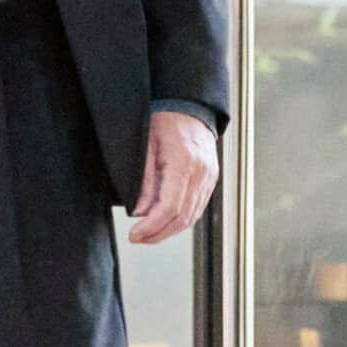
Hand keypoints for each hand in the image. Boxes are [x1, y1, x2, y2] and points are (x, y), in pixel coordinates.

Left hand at [127, 108, 218, 243]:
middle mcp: (201, 173)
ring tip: (148, 235)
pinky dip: (181, 220)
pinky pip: (198, 207)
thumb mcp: (145, 147)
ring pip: (192, 216)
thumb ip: (144, 181)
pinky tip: (165, 223)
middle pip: (182, 217)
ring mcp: (209, 177)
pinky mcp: (211, 179)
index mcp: (184, 163)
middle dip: (158, 234)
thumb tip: (139, 212)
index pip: (169, 207)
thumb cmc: (164, 121)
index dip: (151, 227)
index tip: (135, 235)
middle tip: (138, 239)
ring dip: (170, 231)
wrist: (188, 107)